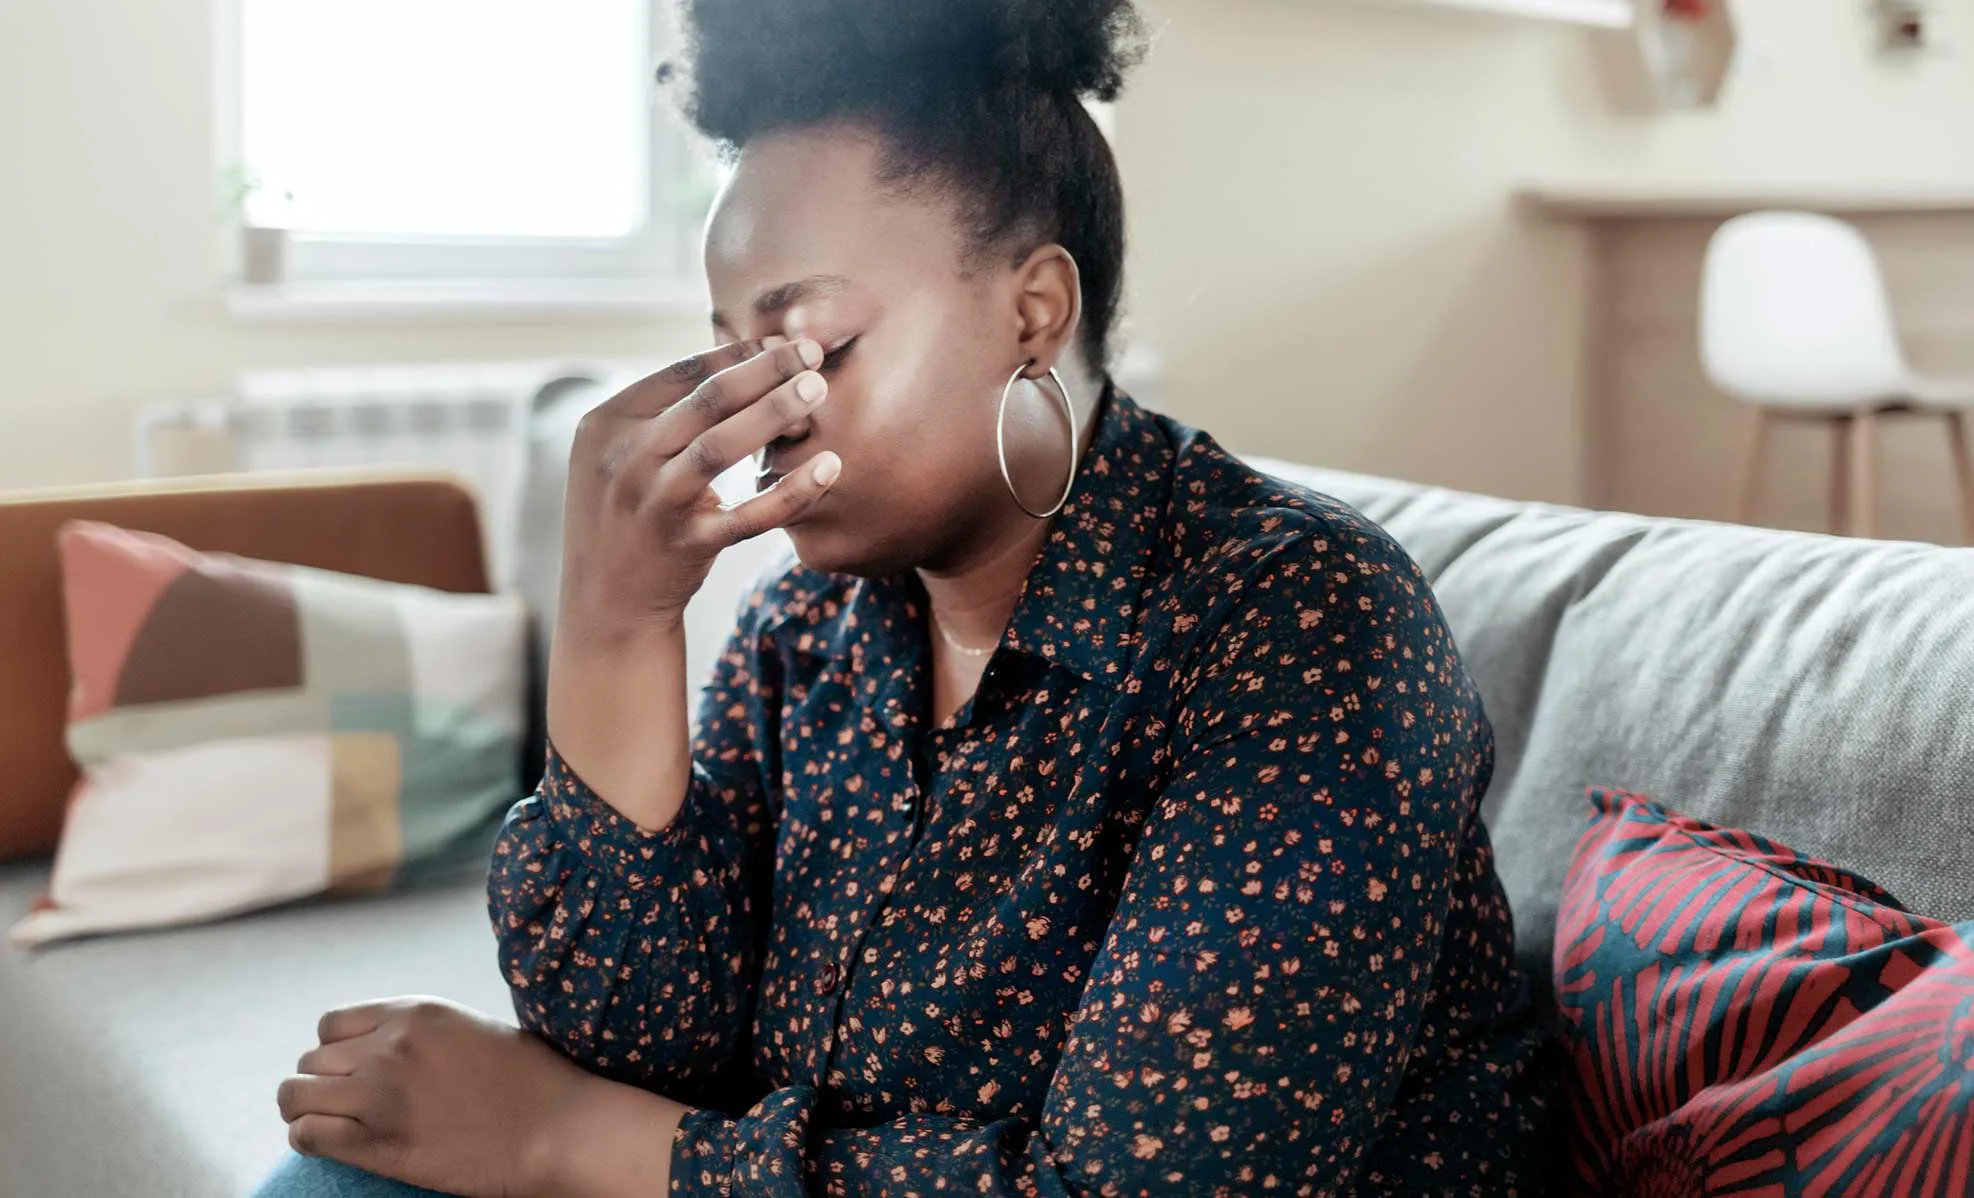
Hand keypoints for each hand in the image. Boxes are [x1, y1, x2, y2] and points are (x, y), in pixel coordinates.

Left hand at [278, 997, 685, 1197]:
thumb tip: (392, 1048)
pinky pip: (307, 1135)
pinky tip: (327, 1142)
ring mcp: (378, 1096)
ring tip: (325, 1122)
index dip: (336, 1050)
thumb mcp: (474, 1029)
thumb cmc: (532, 1080)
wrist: (557, 1128)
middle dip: (321, 1082)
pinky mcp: (376, 1143)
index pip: (331, 1025)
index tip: (350, 1069)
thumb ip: (423, 1033)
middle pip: (311, 1061)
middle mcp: (388, 1048)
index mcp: (414, 1013)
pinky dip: (308, 1138)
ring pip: (295, 1096)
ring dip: (304, 1109)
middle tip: (342, 1103)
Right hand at [557, 337, 839, 647]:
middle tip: (811, 352)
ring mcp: (653, 503)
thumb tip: (740, 358)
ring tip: (817, 388)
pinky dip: (792, 491)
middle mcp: (623, 459)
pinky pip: (748, 515)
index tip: (780, 342)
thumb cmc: (630, 515)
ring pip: (720, 447)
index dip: (736, 354)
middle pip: (705, 401)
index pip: (681, 374)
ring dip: (774, 413)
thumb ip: (665, 412)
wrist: (606, 603)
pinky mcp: (686, 545)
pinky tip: (829, 467)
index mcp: (606, 423)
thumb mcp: (623, 455)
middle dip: (763, 371)